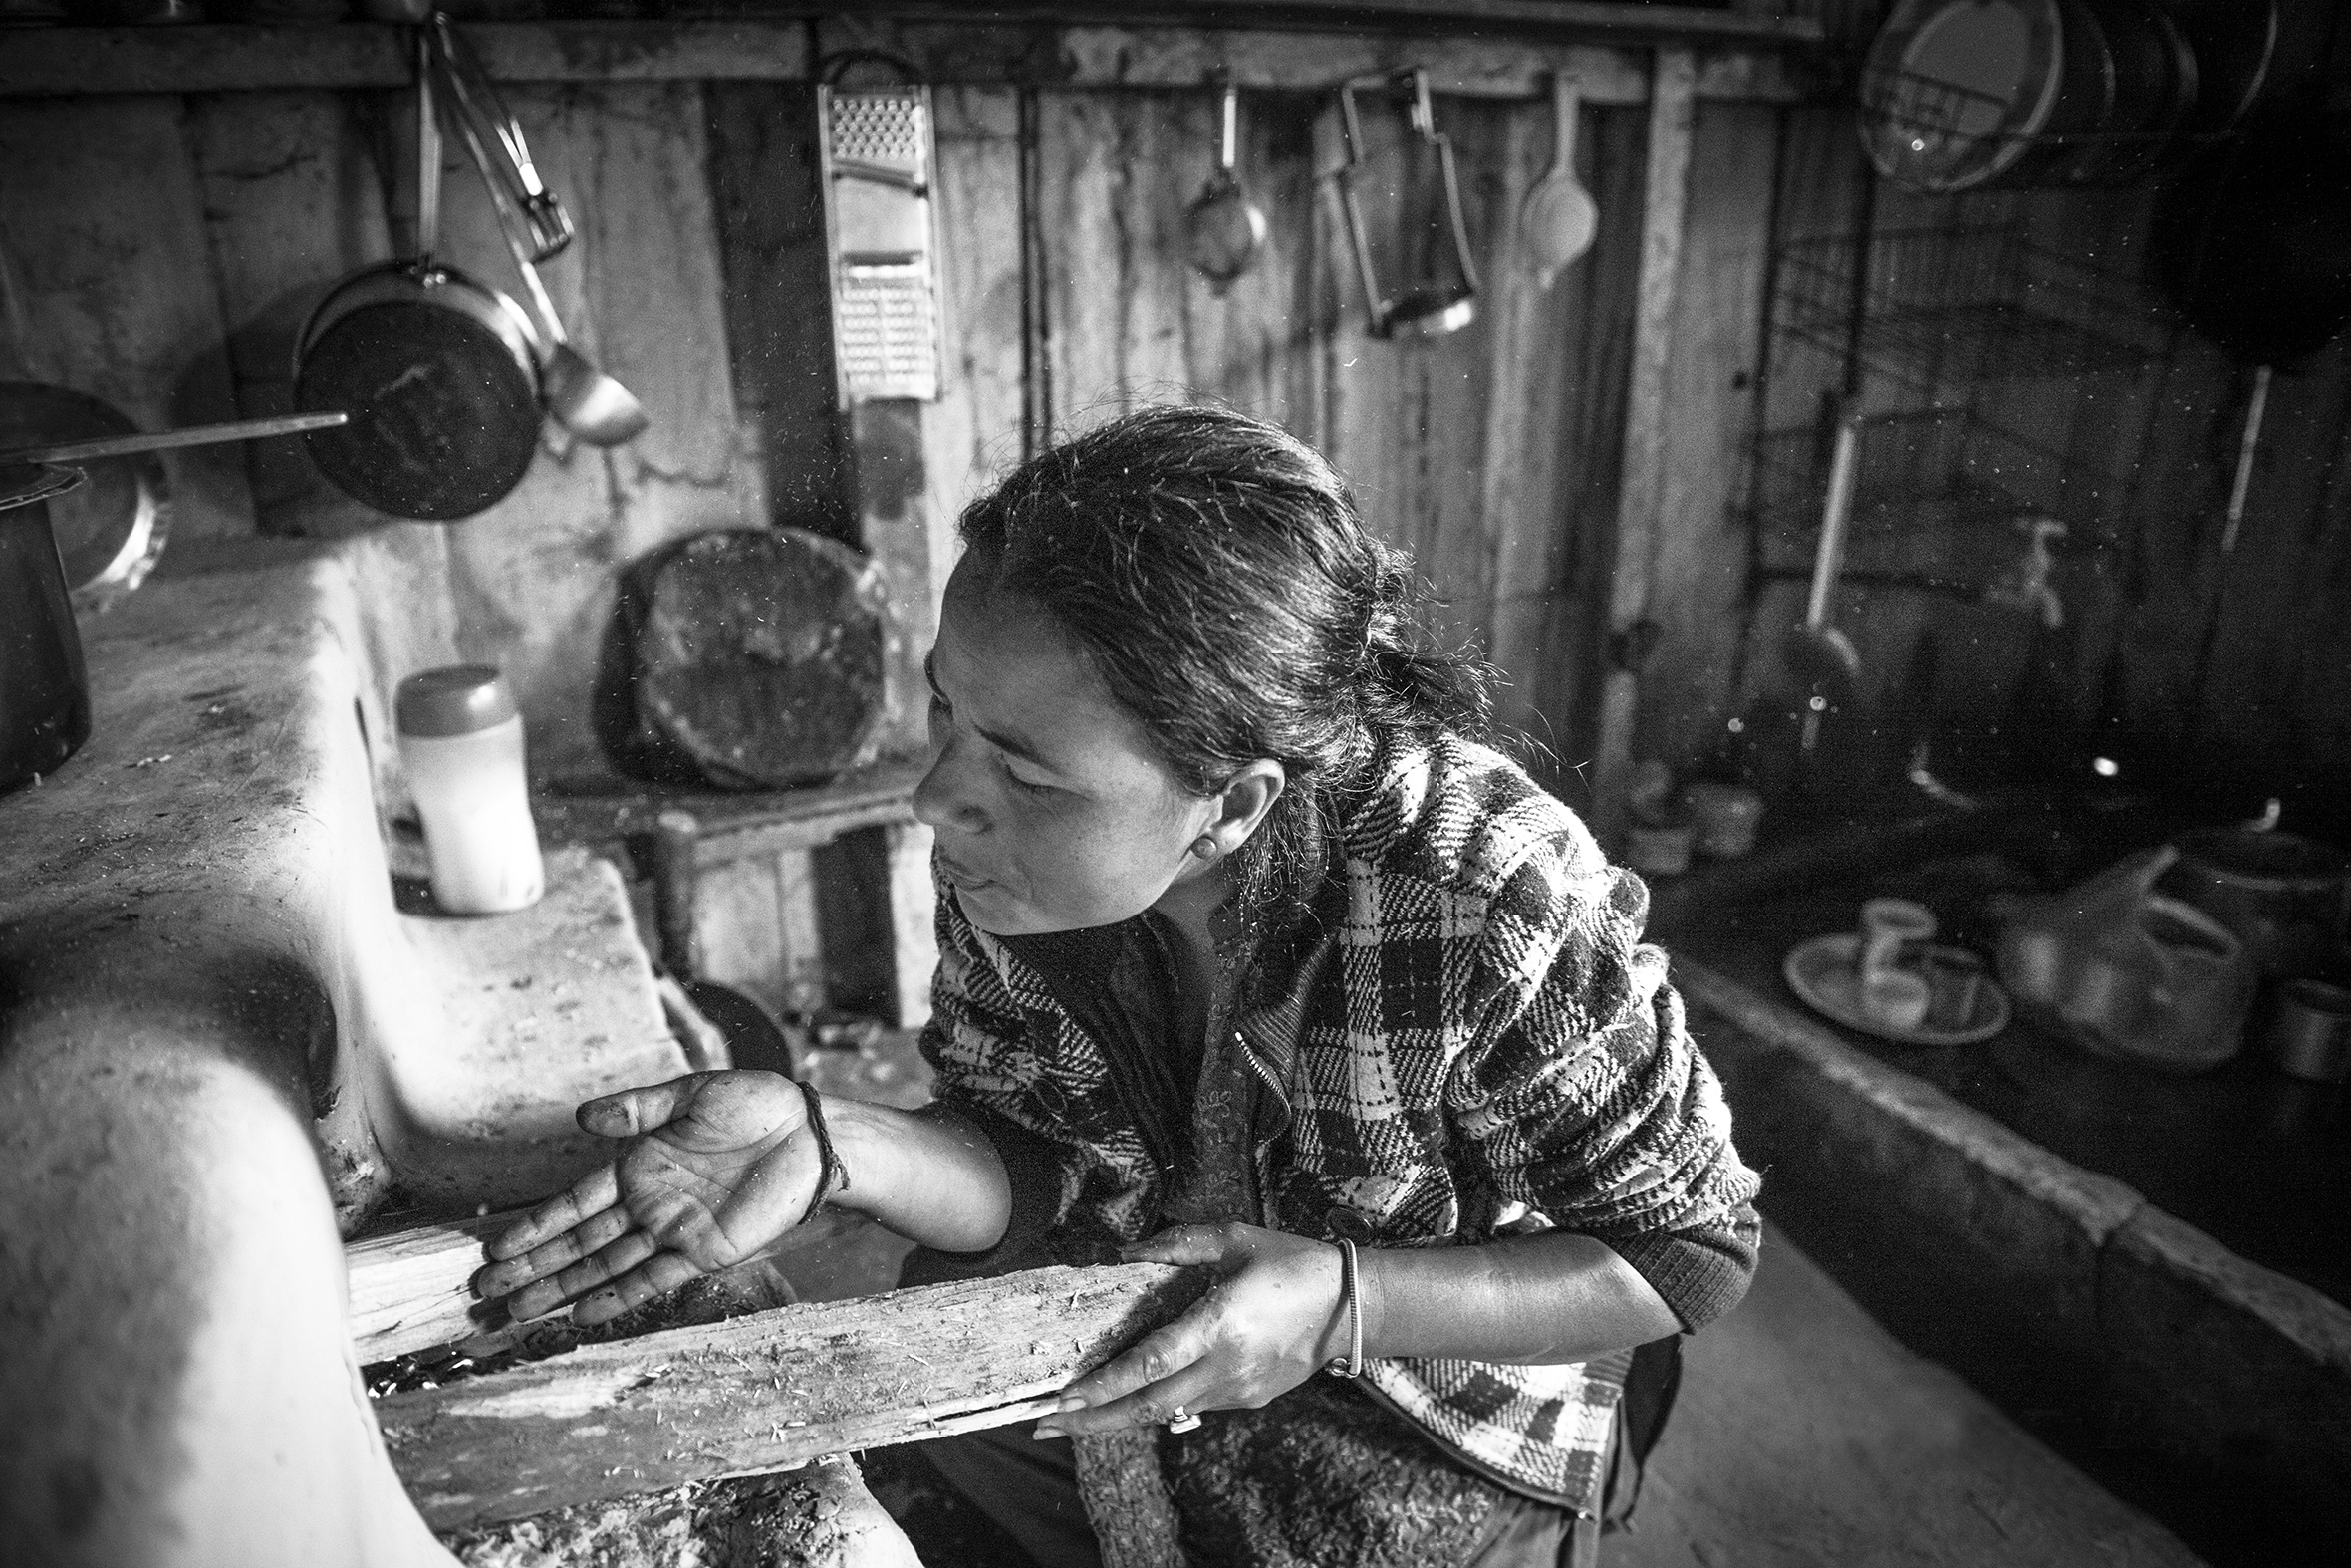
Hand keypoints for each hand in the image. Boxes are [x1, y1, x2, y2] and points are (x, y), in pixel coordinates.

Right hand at [473, 1070, 822, 1325]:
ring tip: (517, 1313)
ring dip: (562, 1289)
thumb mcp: (693, 1094)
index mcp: (640, 1165)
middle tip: (486, 1293)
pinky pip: (653, 1280)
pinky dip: (617, 1298)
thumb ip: (639, 1109)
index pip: (576, 1203)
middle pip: (580, 1242)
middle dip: (534, 1268)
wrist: (814, 1133)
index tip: (497, 1249)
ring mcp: (674, 1231)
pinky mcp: (704, 1251)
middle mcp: (649, 1203)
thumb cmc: (757, 1106)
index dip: (537, 1227)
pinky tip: (581, 1314)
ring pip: (605, 1267)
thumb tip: (582, 1118)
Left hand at [1033, 1223, 1345, 1439]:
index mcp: (1220, 1324)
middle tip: (1045, 1426)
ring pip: (1166, 1412)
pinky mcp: (1247, 1399)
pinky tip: (1129, 1400)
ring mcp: (1237, 1389)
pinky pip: (1191, 1405)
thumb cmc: (1294, 1263)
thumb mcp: (1236, 1238)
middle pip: (1147, 1406)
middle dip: (1092, 1420)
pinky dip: (1156, 1405)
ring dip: (1118, 1416)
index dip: (1103, 1385)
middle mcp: (1226, 1365)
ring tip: (1074, 1418)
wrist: (1354, 1308)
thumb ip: (1179, 1244)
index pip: (1150, 1363)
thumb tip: (1126, 1254)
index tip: (1063, 1399)